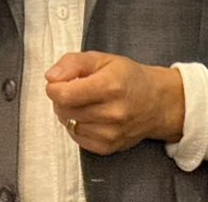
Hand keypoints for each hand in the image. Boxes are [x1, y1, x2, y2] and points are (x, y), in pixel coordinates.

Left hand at [44, 52, 184, 154]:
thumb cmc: (129, 78)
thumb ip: (72, 63)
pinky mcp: (108, 147)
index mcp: (110, 85)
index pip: (64, 94)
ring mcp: (110, 133)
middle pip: (64, 110)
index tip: (58, 82)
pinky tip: (90, 116)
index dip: (54, 87)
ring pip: (69, 124)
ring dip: (70, 113)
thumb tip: (51, 77)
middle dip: (61, 98)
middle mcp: (112, 112)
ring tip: (85, 102)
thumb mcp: (102, 59)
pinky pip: (77, 138)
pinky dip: (78, 126)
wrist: (156, 102)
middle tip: (74, 90)